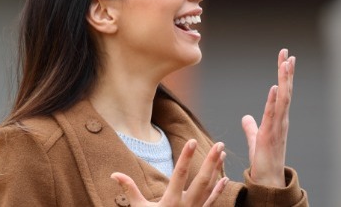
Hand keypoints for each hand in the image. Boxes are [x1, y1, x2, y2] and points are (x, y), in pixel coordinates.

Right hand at [111, 140, 227, 205]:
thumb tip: (115, 174)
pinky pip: (212, 201)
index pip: (180, 175)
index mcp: (170, 202)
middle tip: (219, 144)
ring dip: (216, 170)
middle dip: (211, 161)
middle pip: (202, 180)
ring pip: (209, 188)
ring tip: (222, 153)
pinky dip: (219, 190)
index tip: (193, 140)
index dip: (186, 157)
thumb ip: (130, 190)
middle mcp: (186, 205)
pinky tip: (225, 178)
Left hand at [241, 48, 295, 186]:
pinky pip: (273, 114)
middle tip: (286, 52)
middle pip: (286, 90)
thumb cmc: (263, 161)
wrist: (267, 180)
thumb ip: (251, 127)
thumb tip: (246, 117)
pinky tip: (276, 86)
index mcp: (278, 118)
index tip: (285, 58)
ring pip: (283, 98)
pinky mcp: (271, 134)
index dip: (284, 75)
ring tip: (286, 62)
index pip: (282, 91)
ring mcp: (278, 126)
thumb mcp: (255, 140)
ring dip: (285, 80)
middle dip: (286, 71)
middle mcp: (281, 119)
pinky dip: (275, 100)